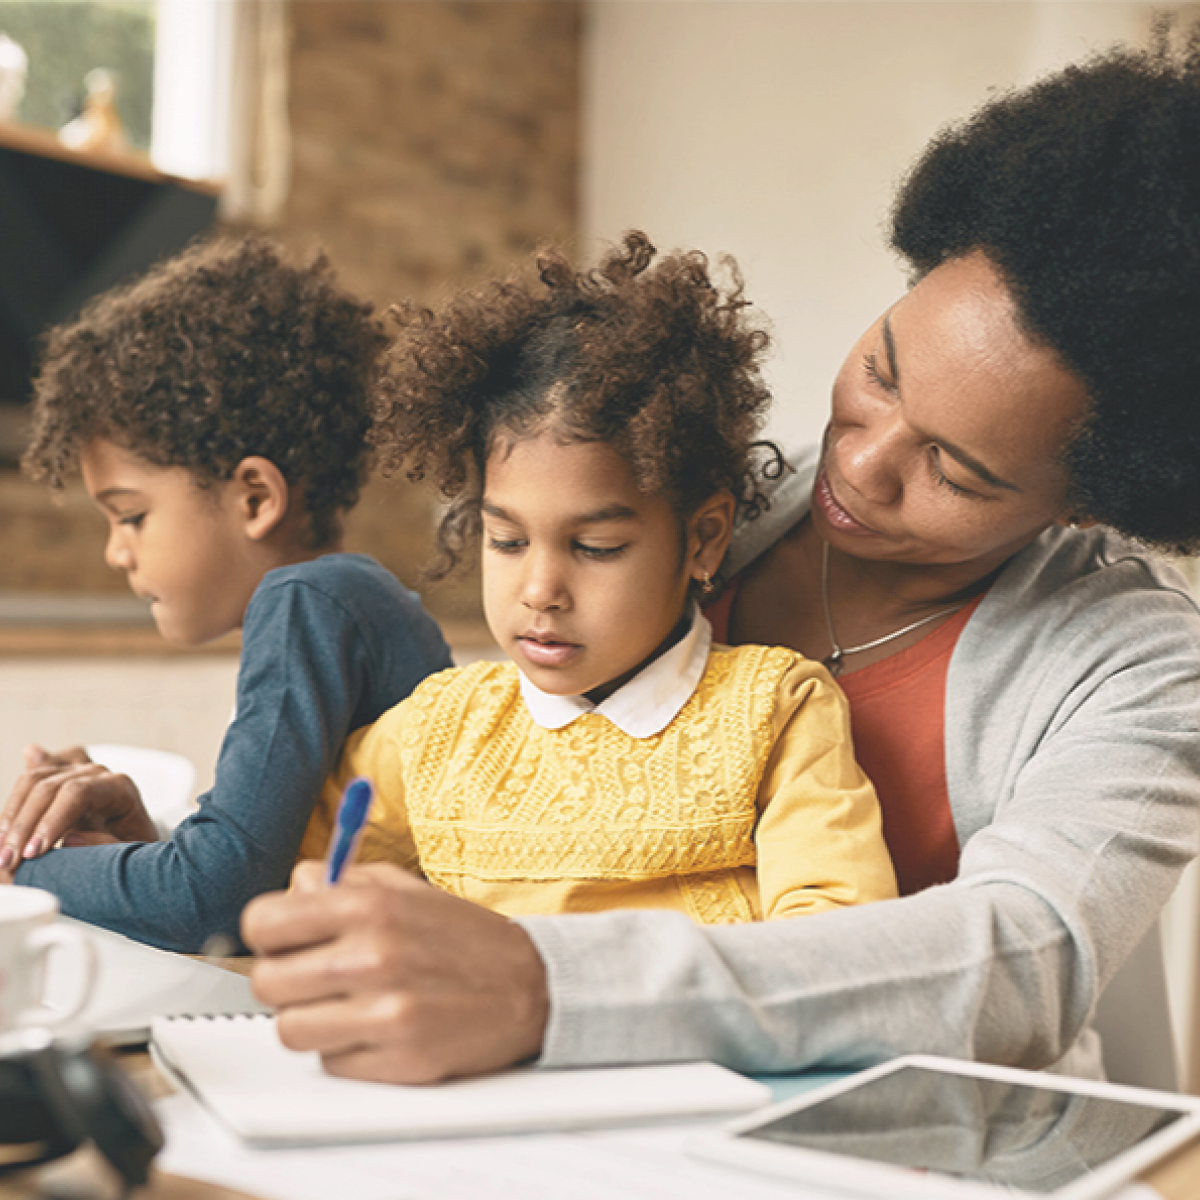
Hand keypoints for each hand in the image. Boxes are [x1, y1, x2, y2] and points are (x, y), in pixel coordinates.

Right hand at [0, 744, 157, 869]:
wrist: (132, 836)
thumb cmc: (133, 848)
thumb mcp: (130, 852)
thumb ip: (107, 845)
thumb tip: (71, 839)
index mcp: (118, 787)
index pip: (78, 793)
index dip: (51, 821)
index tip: (34, 853)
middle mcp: (95, 773)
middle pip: (48, 786)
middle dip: (24, 826)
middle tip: (8, 862)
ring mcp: (73, 771)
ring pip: (31, 781)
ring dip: (10, 818)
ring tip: (1, 853)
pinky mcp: (55, 777)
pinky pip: (26, 783)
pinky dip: (10, 810)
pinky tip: (1, 833)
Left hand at [242, 861, 549, 1083]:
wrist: (529, 985)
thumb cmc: (464, 937)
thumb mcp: (404, 888)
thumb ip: (342, 881)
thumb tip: (293, 887)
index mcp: (369, 905)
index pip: (264, 921)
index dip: (267, 932)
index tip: (280, 938)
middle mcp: (372, 956)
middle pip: (266, 981)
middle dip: (283, 980)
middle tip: (311, 976)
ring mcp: (385, 1011)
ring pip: (290, 1030)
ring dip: (310, 1020)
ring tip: (346, 1005)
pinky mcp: (396, 1058)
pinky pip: (330, 1063)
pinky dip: (345, 1050)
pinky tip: (376, 1028)